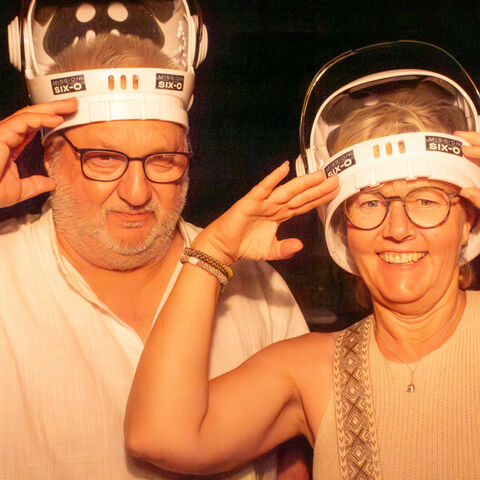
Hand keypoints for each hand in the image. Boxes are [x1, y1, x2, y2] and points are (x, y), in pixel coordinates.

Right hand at [0, 97, 77, 207]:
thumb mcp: (18, 191)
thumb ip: (34, 184)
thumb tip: (49, 184)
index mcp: (8, 146)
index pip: (31, 127)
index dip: (48, 120)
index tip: (65, 117)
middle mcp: (4, 136)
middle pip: (31, 116)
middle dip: (53, 108)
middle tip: (72, 104)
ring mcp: (1, 133)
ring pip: (28, 114)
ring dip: (51, 109)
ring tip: (69, 107)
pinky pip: (22, 122)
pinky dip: (40, 119)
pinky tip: (56, 119)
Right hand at [193, 161, 339, 263]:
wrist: (223, 247)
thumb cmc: (244, 245)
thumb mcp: (270, 250)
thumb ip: (285, 249)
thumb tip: (300, 246)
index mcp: (280, 215)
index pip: (304, 205)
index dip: (319, 198)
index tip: (335, 191)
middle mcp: (275, 206)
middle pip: (300, 195)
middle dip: (318, 188)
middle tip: (336, 178)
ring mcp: (264, 202)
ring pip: (287, 191)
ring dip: (303, 182)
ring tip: (320, 174)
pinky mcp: (251, 202)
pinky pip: (264, 188)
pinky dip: (273, 178)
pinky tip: (284, 168)